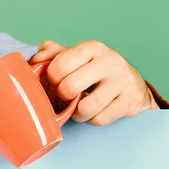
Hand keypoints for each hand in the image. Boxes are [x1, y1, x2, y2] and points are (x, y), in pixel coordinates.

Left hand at [30, 40, 156, 125]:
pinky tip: (92, 113)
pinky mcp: (130, 101)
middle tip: (65, 96)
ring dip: (76, 113)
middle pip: (70, 86)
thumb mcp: (76, 55)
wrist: (133, 83)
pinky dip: (91, 120)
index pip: (60, 64)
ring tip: (77, 108)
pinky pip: (100, 119)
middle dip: (62, 96)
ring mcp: (122, 81)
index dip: (51, 78)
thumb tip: (35, 59)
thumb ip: (52, 53)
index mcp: (91, 48)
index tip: (54, 82)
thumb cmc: (95, 69)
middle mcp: (109, 61)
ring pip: (86, 107)